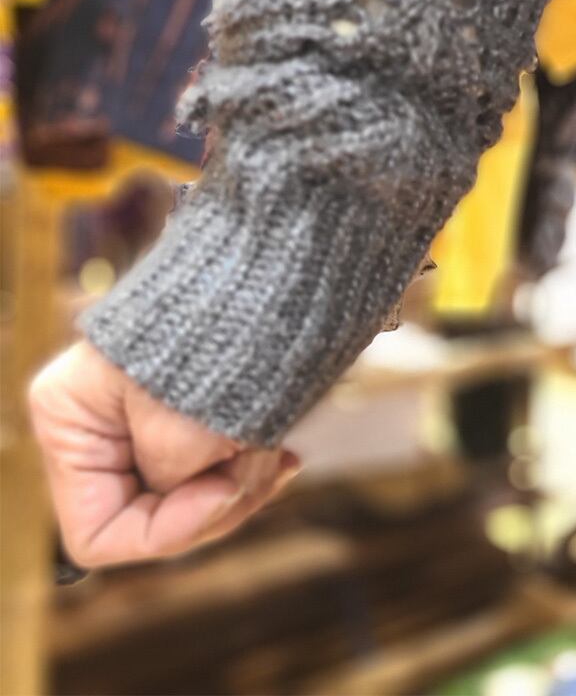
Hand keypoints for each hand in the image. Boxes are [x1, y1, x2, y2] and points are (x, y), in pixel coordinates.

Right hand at [28, 341, 299, 568]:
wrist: (272, 268)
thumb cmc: (219, 341)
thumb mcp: (182, 432)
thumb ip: (173, 488)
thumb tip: (199, 504)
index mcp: (69, 423)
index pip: (98, 532)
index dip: (165, 532)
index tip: (221, 492)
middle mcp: (99, 424)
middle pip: (151, 517)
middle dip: (215, 504)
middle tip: (264, 466)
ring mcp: (146, 417)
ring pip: (191, 497)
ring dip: (240, 486)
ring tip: (276, 451)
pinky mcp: (192, 409)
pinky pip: (214, 469)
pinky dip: (248, 469)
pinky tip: (282, 453)